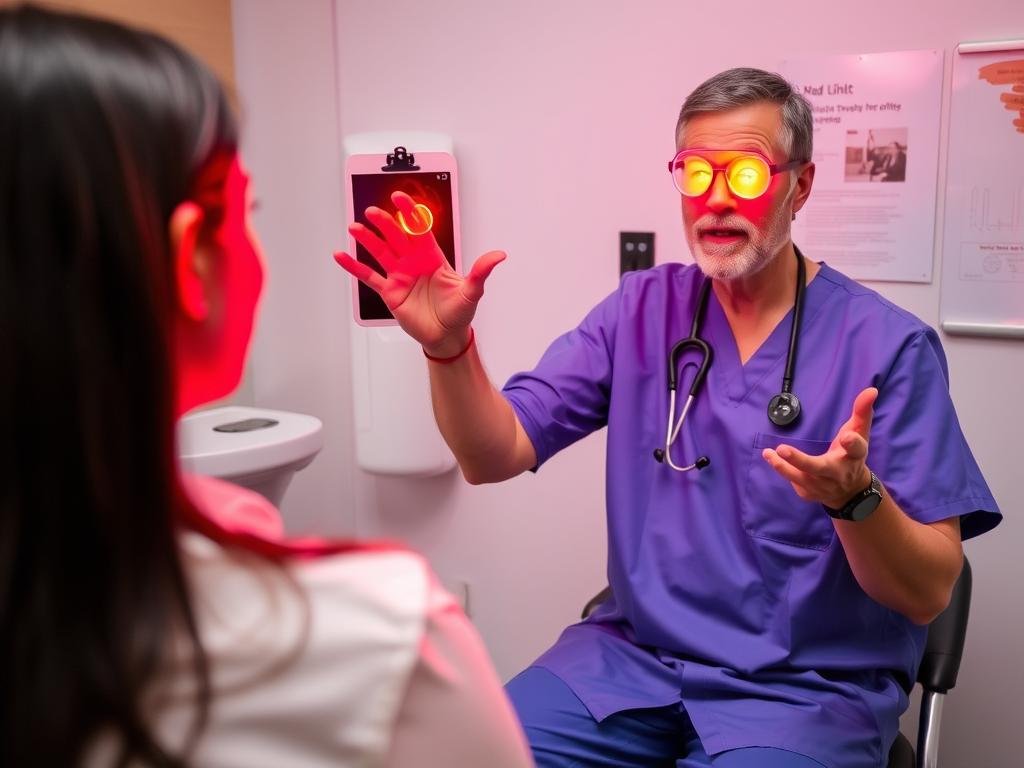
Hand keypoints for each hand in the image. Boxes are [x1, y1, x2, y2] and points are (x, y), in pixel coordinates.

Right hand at [333, 190, 505, 355]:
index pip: (419, 229)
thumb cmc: (459, 312)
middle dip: (385, 223)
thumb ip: (480, 271)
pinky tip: (342, 256)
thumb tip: (499, 256)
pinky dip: (354, 267)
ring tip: (355, 228)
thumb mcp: (472, 291)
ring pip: (381, 252)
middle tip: (373, 212)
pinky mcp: (389, 292)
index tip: (400, 197)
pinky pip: (369, 276)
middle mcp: (414, 262)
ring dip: (367, 240)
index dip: (410, 213)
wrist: (446, 336)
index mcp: (432, 257)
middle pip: (396, 237)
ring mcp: (400, 275)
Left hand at [761, 387, 876, 508]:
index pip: (856, 449)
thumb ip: (862, 412)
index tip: (846, 437)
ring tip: (768, 453)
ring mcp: (823, 487)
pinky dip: (785, 471)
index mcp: (853, 456)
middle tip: (782, 449)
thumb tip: (871, 390)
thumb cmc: (851, 455)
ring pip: (800, 478)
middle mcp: (838, 474)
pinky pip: (794, 482)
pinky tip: (776, 460)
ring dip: (782, 466)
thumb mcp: (859, 434)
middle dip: (800, 460)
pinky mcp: (810, 494)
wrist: (850, 492)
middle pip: (818, 468)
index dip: (852, 442)